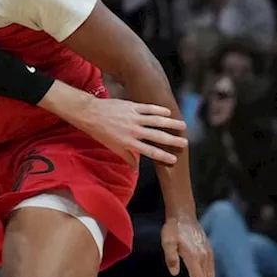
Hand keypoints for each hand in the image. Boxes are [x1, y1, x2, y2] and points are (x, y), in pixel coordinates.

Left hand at [59, 95, 187, 165]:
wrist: (91, 114)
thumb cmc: (101, 133)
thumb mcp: (113, 147)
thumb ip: (127, 157)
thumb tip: (135, 169)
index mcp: (129, 142)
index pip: (150, 151)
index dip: (163, 155)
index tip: (174, 159)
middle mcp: (134, 130)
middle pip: (157, 136)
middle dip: (172, 140)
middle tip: (184, 143)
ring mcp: (134, 117)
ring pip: (156, 121)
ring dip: (171, 124)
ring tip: (183, 126)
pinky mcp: (133, 106)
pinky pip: (149, 108)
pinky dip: (159, 110)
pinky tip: (169, 112)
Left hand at [161, 213, 213, 276]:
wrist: (184, 215)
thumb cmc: (173, 229)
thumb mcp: (167, 241)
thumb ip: (171, 257)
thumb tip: (175, 273)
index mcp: (194, 256)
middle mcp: (204, 256)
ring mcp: (208, 253)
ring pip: (211, 276)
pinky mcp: (209, 251)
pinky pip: (212, 269)